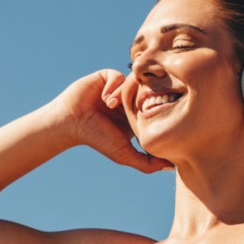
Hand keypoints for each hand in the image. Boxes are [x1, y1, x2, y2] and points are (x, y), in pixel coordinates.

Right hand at [55, 69, 173, 173]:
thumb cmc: (96, 138)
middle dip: (140, 100)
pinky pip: (119, 76)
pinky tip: (105, 99)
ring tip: (112, 106)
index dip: (153, 110)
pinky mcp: (106, 77)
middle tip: (130, 110)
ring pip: (134, 82)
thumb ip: (147, 163)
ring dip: (124, 94)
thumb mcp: (124, 154)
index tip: (144, 118)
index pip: (155, 105)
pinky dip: (114, 86)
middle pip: (146, 91)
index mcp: (135, 114)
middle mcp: (127, 99)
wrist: (71, 123)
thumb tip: (172, 167)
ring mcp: (117, 87)